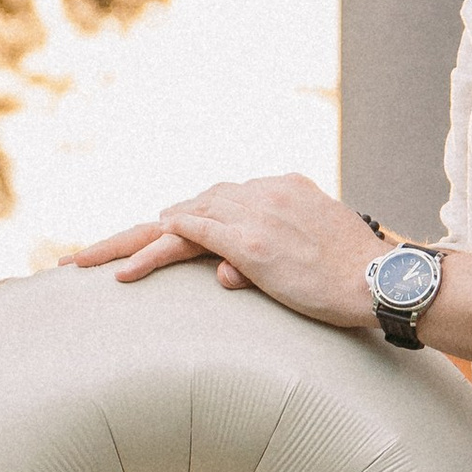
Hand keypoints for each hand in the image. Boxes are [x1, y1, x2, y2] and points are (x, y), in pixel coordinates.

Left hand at [68, 175, 384, 331]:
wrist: (385, 281)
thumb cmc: (359, 280)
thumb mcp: (310, 258)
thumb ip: (265, 261)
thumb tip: (225, 278)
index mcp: (282, 190)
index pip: (219, 202)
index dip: (182, 220)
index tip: (154, 235)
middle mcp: (263, 192)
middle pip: (189, 205)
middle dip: (139, 230)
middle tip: (93, 252)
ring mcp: (254, 215)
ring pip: (179, 219)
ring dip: (130, 242)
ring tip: (86, 262)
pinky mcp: (249, 243)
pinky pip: (188, 238)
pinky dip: (153, 252)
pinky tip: (123, 272)